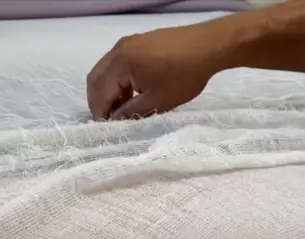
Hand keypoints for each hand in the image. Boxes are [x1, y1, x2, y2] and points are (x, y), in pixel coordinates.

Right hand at [86, 23, 232, 120]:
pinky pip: (116, 63)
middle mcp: (118, 50)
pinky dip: (117, 80)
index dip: (101, 113)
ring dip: (108, 91)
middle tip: (109, 120)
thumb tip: (114, 120)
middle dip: (99, 101)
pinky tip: (130, 92)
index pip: (100, 93)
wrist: (209, 46)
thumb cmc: (185, 75)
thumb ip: (130, 112)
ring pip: (104, 70)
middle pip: (95, 79)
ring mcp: (127, 43)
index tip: (107, 130)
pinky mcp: (136, 42)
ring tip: (121, 109)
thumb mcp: (157, 101)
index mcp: (120, 63)